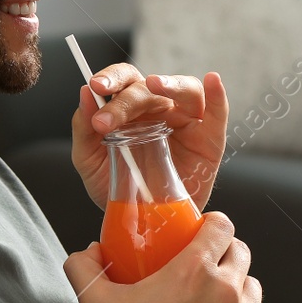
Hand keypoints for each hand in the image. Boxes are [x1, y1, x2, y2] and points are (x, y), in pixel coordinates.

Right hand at [62, 213, 263, 302]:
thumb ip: (84, 268)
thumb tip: (89, 250)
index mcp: (195, 270)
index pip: (222, 225)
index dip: (214, 223)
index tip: (205, 230)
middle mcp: (226, 290)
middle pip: (240, 251)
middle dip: (225, 252)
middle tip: (206, 265)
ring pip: (250, 286)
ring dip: (236, 286)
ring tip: (214, 299)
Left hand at [70, 65, 227, 210]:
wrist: (143, 225)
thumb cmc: (119, 189)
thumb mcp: (90, 161)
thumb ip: (83, 129)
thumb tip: (84, 94)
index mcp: (132, 109)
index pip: (125, 80)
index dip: (111, 77)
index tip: (95, 87)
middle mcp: (161, 109)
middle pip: (149, 89)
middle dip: (125, 100)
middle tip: (105, 123)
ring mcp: (187, 122)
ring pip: (187, 89)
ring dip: (171, 84)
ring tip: (155, 84)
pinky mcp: (209, 140)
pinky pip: (218, 113)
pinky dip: (218, 96)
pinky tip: (212, 81)